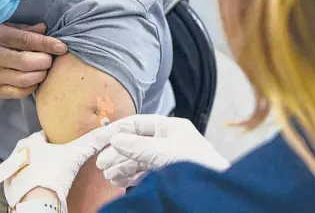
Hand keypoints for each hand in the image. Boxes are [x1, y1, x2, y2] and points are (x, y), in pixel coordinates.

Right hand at [0, 23, 66, 98]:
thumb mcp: (0, 29)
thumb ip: (23, 30)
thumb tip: (45, 28)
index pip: (26, 41)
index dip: (47, 44)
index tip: (62, 47)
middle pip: (29, 63)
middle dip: (46, 61)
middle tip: (50, 59)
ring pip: (27, 80)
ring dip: (41, 74)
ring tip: (43, 68)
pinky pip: (21, 92)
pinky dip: (33, 86)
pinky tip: (34, 78)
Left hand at [0, 126, 115, 210]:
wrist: (38, 200)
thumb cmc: (54, 174)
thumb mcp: (75, 155)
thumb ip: (91, 142)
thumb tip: (109, 130)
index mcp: (29, 141)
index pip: (43, 136)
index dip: (55, 142)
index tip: (63, 149)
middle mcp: (17, 153)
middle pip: (34, 150)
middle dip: (44, 155)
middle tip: (58, 164)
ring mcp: (11, 170)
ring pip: (27, 165)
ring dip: (35, 169)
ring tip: (49, 177)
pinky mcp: (8, 186)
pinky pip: (21, 180)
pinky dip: (29, 183)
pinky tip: (39, 187)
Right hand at [96, 115, 229, 187]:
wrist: (213, 191)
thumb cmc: (196, 165)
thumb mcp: (162, 152)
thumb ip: (137, 145)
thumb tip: (115, 139)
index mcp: (170, 127)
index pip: (137, 124)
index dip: (118, 131)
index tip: (102, 141)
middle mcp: (168, 140)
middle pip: (135, 143)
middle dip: (118, 153)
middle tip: (102, 164)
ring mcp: (168, 158)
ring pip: (138, 159)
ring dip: (122, 167)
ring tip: (108, 176)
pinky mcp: (168, 174)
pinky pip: (144, 172)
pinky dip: (130, 176)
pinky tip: (119, 181)